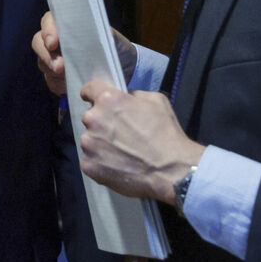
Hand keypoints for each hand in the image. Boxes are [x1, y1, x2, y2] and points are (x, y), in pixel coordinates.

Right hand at [31, 11, 136, 95]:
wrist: (123, 69)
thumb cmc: (115, 48)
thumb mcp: (112, 38)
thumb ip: (103, 33)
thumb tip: (96, 32)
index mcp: (67, 25)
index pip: (49, 21)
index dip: (48, 30)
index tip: (53, 43)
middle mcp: (57, 40)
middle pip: (38, 42)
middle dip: (46, 54)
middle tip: (59, 66)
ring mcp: (54, 58)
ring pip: (42, 62)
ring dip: (51, 69)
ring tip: (65, 76)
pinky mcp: (56, 77)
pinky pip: (50, 81)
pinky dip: (58, 84)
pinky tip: (67, 86)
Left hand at [78, 79, 203, 204]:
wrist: (172, 172)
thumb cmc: (167, 135)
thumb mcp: (156, 101)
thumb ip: (133, 96)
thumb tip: (124, 99)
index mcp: (108, 100)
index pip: (89, 89)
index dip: (92, 94)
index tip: (94, 99)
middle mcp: (93, 119)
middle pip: (91, 117)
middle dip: (102, 122)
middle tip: (121, 134)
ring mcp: (89, 144)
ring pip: (90, 140)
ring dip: (101, 143)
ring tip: (122, 153)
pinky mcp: (89, 165)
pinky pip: (90, 160)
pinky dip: (101, 163)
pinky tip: (118, 166)